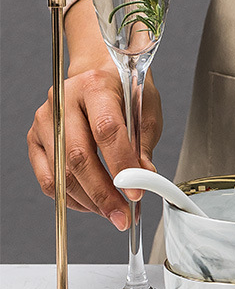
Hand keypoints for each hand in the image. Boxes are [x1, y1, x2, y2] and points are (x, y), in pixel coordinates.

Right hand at [26, 0, 162, 229]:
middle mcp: (63, 101)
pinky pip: (48, 178)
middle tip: (122, 216)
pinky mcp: (35, 139)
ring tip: (112, 212)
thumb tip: (143, 177)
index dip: (122, 164)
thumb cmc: (126, 91)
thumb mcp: (145, 110)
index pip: (107, 130)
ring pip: (61, 172)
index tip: (136, 191)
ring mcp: (44, 120)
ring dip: (88, 200)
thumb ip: (142, 143)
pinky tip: (91, 204)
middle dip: (103, 192)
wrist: (99, 73)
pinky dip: (70, 197)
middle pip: (79, 155)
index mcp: (96, 86)